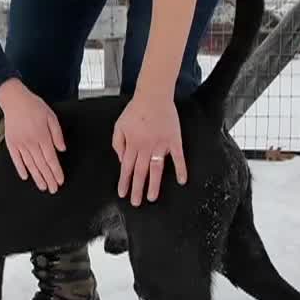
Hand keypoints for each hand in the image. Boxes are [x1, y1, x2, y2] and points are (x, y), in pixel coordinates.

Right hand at [0, 78, 65, 193]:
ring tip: (42, 186)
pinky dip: (21, 169)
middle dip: (48, 178)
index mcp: (42, 136)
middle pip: (41, 165)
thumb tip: (61, 149)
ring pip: (30, 165)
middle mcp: (31, 142)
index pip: (51, 159)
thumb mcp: (51, 117)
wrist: (14, 99)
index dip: (56, 171)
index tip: (60, 180)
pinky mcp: (11, 143)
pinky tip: (25, 177)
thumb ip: (57, 134)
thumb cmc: (33, 106)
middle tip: (53, 189)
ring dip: (37, 177)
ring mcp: (20, 144)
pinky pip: (16, 159)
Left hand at [112, 91, 187, 205]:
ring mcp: (160, 145)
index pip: (126, 168)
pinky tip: (181, 181)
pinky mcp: (174, 140)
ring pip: (156, 169)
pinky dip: (181, 169)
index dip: (124, 182)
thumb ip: (118, 144)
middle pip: (140, 172)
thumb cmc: (135, 110)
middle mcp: (145, 147)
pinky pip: (178, 157)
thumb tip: (121, 160)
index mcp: (132, 144)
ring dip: (154, 185)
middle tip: (136, 203)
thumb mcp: (119, 125)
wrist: (153, 96)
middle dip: (137, 189)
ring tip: (152, 198)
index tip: (123, 194)